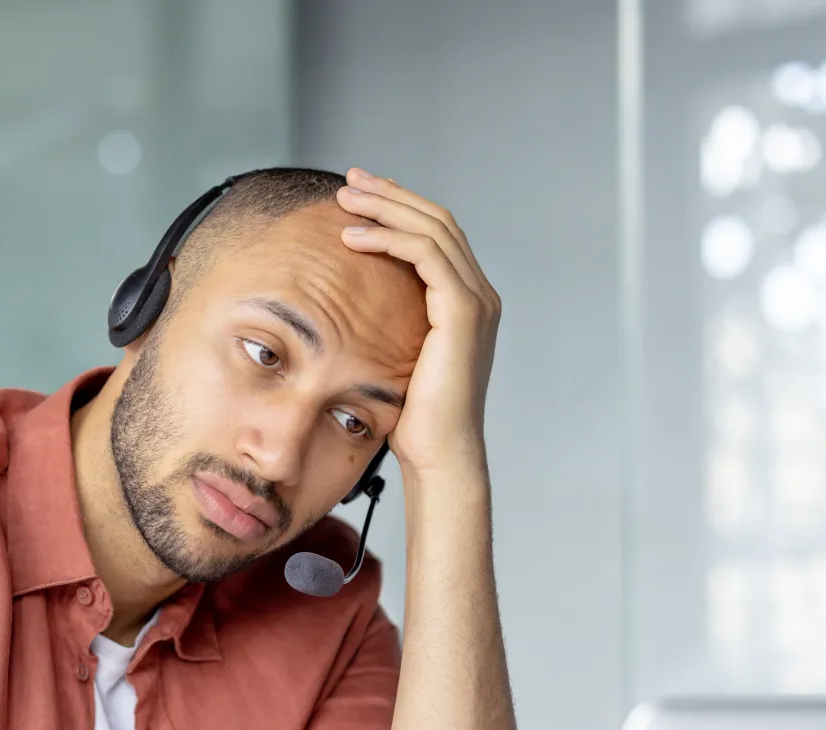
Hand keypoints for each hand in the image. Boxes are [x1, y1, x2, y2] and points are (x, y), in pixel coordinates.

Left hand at [336, 166, 500, 477]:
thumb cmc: (413, 418)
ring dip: (386, 207)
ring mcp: (477, 301)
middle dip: (391, 194)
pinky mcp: (464, 312)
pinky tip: (354, 237)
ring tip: (345, 198)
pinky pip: (426, 255)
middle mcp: (480, 295)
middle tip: (350, 180)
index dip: (401, 208)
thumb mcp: (396, 357)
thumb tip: (352, 305)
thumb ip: (390, 323)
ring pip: (433, 229)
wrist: (439, 453)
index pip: (438, 236)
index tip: (363, 195)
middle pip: (438, 221)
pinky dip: (389, 238)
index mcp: (468, 302)